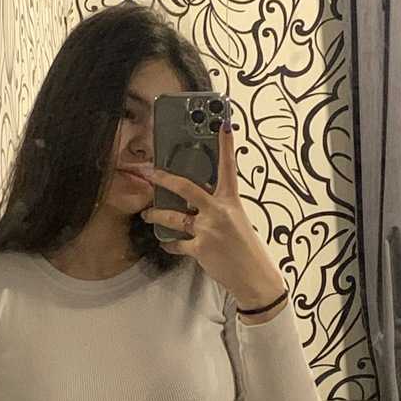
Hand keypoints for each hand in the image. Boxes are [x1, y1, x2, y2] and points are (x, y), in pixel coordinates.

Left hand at [139, 126, 286, 309]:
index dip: (225, 145)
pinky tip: (166, 243)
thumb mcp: (236, 221)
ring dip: (156, 214)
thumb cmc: (245, 248)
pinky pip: (176, 243)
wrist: (253, 277)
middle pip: (186, 187)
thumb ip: (218, 209)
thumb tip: (195, 202)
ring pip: (173, 217)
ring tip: (146, 214)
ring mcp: (208, 229)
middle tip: (148, 172)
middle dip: (163, 178)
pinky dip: (169, 244)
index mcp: (231, 201)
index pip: (228, 168)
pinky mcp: (200, 248)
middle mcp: (219, 211)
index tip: (222, 124)